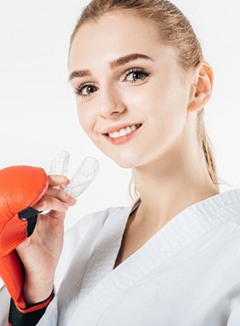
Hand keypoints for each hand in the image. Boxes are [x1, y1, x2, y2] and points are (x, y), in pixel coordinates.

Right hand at [16, 175, 75, 304]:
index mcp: (31, 211)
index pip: (37, 190)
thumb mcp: (57, 222)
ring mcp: (21, 222)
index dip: (50, 181)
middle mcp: (24, 214)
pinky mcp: (20, 232)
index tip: (65, 180)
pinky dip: (41, 207)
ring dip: (53, 198)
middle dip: (56, 190)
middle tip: (69, 199)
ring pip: (33, 199)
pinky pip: (27, 214)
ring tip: (65, 206)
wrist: (46, 269)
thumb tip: (64, 192)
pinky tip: (55, 208)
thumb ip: (58, 207)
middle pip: (36, 192)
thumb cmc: (48, 248)